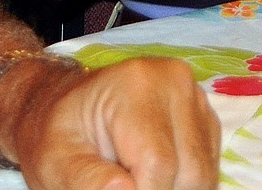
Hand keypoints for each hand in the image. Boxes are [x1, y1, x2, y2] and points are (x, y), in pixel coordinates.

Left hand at [0, 57, 220, 189]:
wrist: (66, 106)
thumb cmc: (56, 134)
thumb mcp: (55, 160)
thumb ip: (85, 179)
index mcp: (137, 85)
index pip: (158, 165)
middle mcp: (177, 82)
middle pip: (188, 171)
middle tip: (119, 183)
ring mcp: (195, 97)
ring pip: (202, 173)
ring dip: (171, 188)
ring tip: (134, 178)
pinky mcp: (204, 116)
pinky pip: (206, 167)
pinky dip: (182, 183)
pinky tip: (150, 177)